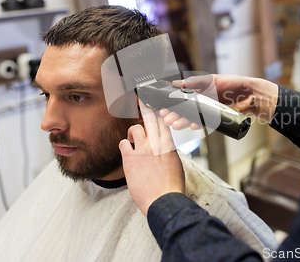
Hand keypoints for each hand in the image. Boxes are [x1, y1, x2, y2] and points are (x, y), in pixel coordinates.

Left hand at [119, 100, 184, 215]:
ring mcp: (143, 150)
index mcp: (169, 145)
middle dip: (145, 107)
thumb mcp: (176, 164)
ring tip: (133, 140)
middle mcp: (156, 144)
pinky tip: (127, 150)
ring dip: (133, 132)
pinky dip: (124, 145)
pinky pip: (123, 143)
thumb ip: (169, 151)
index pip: (164, 121)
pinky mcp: (130, 159)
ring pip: (135, 128)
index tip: (154, 106)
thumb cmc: (171, 186)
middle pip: (150, 118)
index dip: (158, 112)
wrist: (163, 200)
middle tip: (140, 99)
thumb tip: (165, 147)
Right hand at [160, 74, 278, 129]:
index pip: (181, 100)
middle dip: (175, 116)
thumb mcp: (211, 79)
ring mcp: (208, 112)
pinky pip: (205, 124)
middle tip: (167, 120)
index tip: (163, 110)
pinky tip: (193, 126)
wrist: (251, 94)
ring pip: (192, 119)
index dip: (172, 105)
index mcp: (198, 93)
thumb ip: (194, 82)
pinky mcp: (216, 120)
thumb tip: (176, 83)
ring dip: (184, 122)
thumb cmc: (232, 84)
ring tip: (176, 125)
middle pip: (184, 111)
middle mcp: (202, 103)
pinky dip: (199, 125)